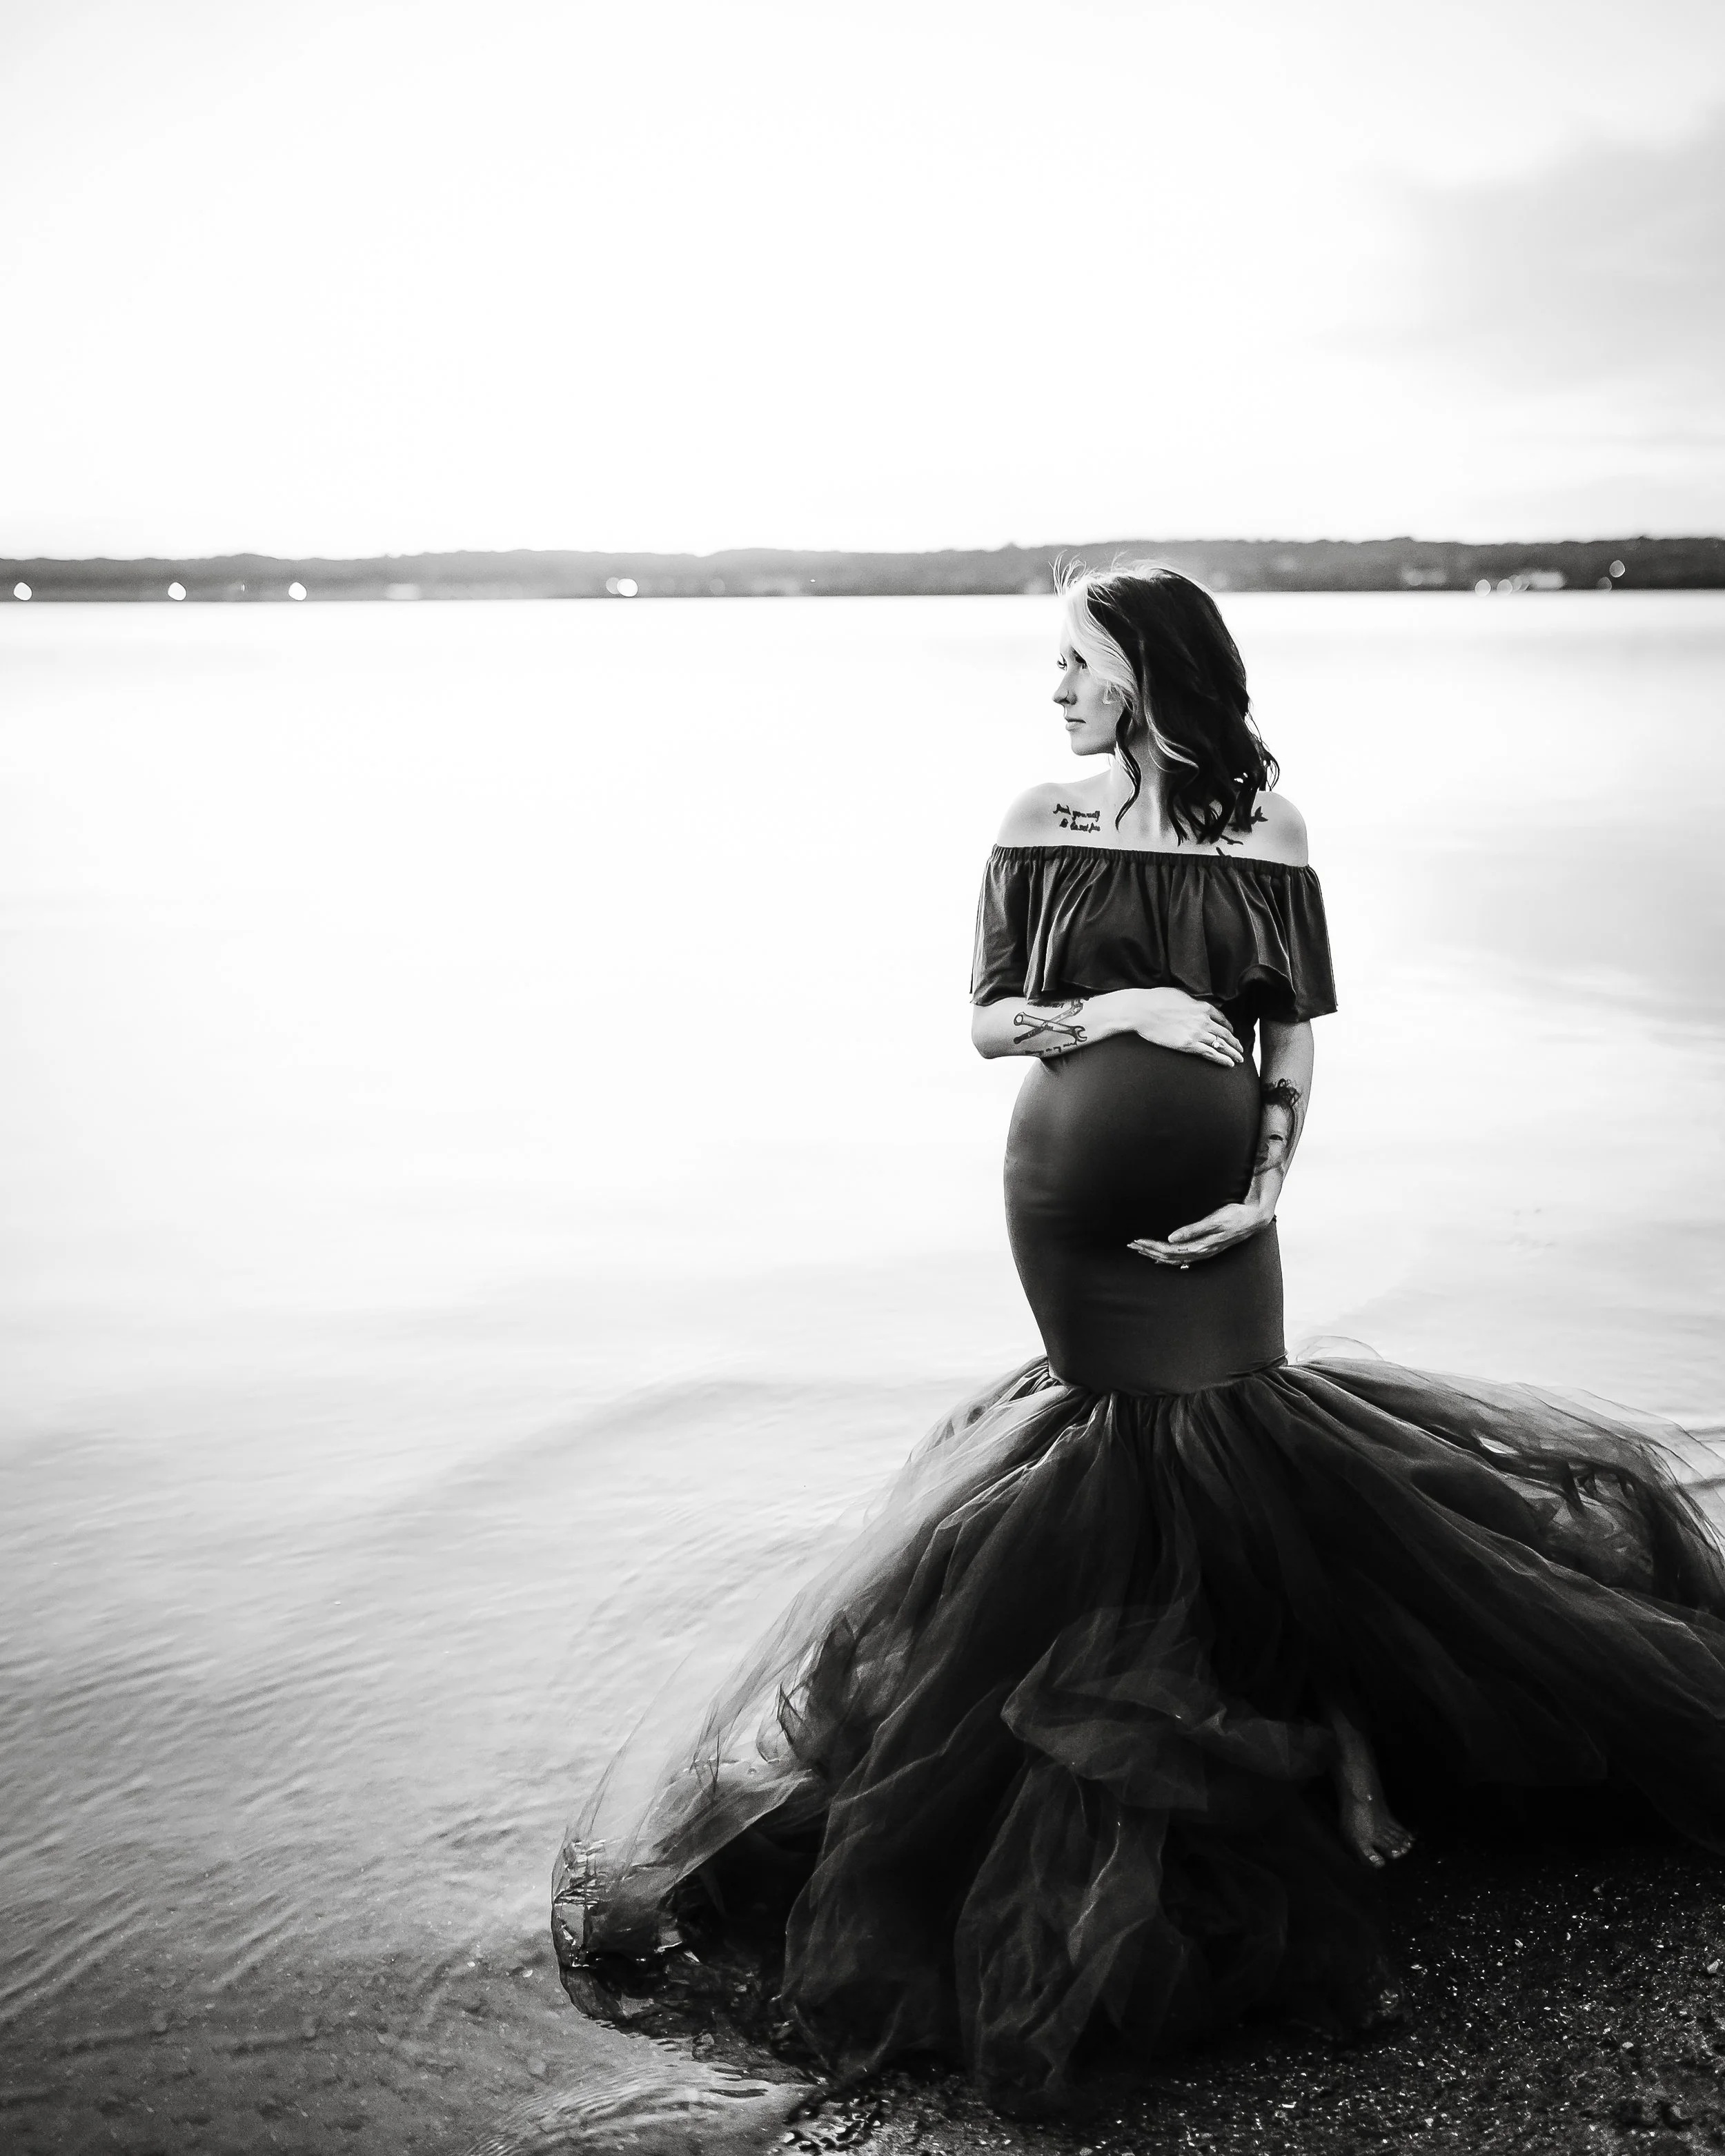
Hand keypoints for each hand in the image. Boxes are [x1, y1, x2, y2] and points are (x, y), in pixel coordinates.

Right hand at [1125, 987, 1243, 1066]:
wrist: (1141, 1010)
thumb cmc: (1156, 1000)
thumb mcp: (1179, 994)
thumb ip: (1192, 1000)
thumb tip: (1196, 1002)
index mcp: (1202, 1006)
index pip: (1222, 1019)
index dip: (1229, 1027)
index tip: (1232, 1033)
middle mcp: (1203, 1020)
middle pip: (1225, 1034)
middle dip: (1235, 1043)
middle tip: (1241, 1049)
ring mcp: (1196, 1033)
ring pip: (1221, 1045)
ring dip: (1232, 1053)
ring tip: (1239, 1059)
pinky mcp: (1187, 1045)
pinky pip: (1210, 1053)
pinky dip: (1222, 1059)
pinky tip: (1229, 1063)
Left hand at [1128, 1198, 1273, 1265]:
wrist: (1253, 1220)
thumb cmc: (1235, 1216)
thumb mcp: (1214, 1220)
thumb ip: (1193, 1229)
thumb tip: (1171, 1238)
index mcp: (1199, 1245)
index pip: (1168, 1250)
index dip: (1150, 1246)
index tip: (1136, 1241)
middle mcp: (1200, 1252)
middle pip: (1168, 1256)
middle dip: (1148, 1251)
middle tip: (1131, 1244)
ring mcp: (1203, 1252)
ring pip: (1174, 1258)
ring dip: (1156, 1254)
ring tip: (1141, 1250)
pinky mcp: (1206, 1249)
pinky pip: (1183, 1258)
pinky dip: (1170, 1259)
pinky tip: (1164, 1260)